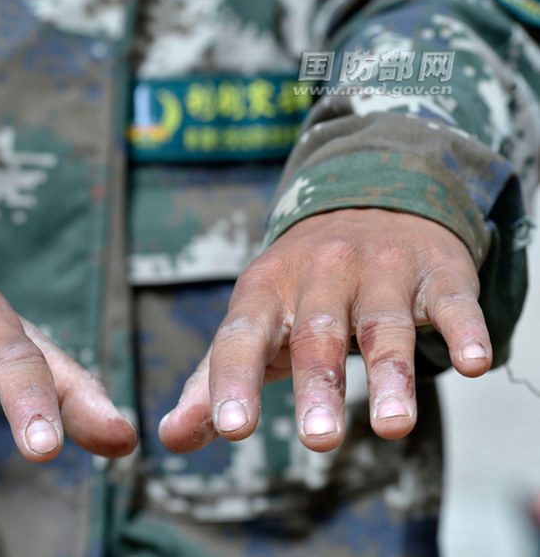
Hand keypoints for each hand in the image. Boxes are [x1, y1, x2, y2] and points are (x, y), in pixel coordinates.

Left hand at [159, 208, 490, 452]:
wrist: (366, 202)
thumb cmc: (298, 288)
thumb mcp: (253, 324)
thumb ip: (212, 382)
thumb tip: (169, 439)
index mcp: (264, 291)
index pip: (243, 338)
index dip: (234, 381)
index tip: (231, 428)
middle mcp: (318, 274)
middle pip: (317, 335)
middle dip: (318, 386)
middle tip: (318, 441)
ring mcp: (378, 270)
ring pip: (382, 324)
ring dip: (390, 375)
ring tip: (394, 426)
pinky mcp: (433, 272)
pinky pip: (450, 302)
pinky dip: (464, 330)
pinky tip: (474, 362)